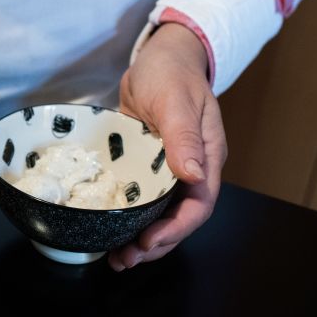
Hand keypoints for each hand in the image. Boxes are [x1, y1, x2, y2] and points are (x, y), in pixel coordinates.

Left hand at [111, 23, 227, 270]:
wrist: (159, 57)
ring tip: (117, 258)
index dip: (176, 229)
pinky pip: (141, 200)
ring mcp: (168, 170)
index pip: (199, 205)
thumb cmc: (171, 73)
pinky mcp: (146, 168)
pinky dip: (128, 218)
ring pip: (159, 214)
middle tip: (125, 259)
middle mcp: (190, 169)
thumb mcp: (175, 101)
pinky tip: (109, 231)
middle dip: (155, 243)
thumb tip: (193, 174)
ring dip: (141, 238)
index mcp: (206, 157)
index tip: (149, 242)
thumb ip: (183, 137)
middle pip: (179, 218)